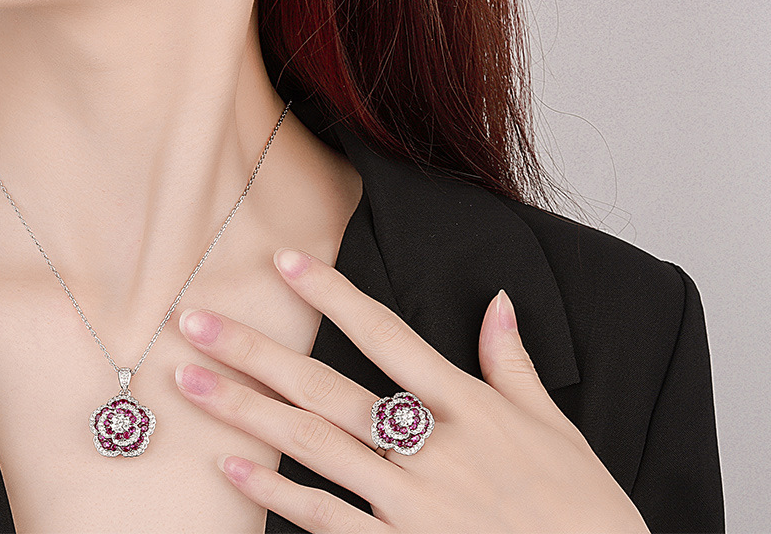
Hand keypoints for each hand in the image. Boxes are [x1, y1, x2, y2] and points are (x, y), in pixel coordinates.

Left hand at [174, 247, 649, 533]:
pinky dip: (276, 495)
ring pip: (312, 448)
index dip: (333, 295)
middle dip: (255, 352)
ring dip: (245, 413)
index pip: (386, 334)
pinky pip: (327, 520)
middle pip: (326, 389)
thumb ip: (511, 359)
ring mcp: (411, 504)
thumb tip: (498, 299)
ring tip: (190, 384)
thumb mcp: (550, 421)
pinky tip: (232, 469)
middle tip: (195, 324)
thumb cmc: (580, 502)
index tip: (287, 262)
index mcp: (467, 404)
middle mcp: (430, 448)